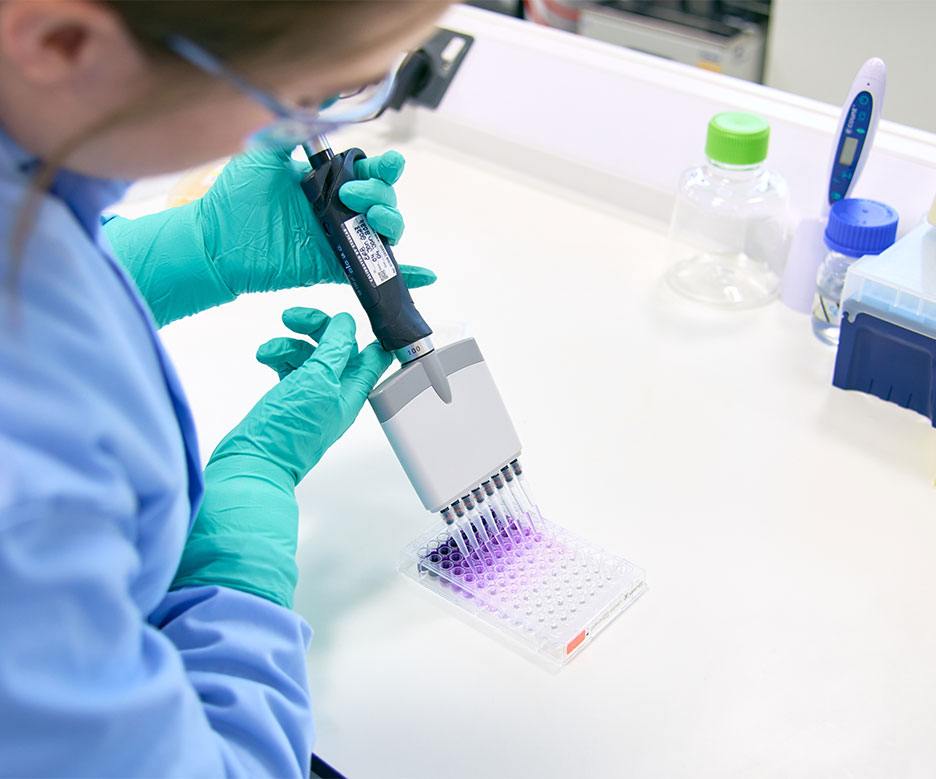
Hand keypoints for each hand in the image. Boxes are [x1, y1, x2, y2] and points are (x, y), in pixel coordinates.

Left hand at [104, 148, 434, 326]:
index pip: (369, 172)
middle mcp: (338, 209)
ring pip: (385, 232)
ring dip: (391, 221)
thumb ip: (293, 127)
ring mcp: (340, 240)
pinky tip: (424, 275)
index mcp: (326, 182)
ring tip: (372, 218)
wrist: (215, 240)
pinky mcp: (336, 267)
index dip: (383, 168)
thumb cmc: (234, 198)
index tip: (383, 165)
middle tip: (353, 193)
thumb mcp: (264, 152)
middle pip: (384, 199)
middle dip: (381, 192)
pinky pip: (376, 271)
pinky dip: (405, 275)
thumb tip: (315, 95)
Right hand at [171, 309, 391, 607]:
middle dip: (316, 328)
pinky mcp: (289, 399)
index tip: (346, 310)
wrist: (251, 464)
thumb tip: (347, 324)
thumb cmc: (285, 434)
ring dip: (290, 344)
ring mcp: (312, 397)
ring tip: (268, 350)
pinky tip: (265, 358)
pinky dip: (278, 357)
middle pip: (336, 348)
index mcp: (352, 392)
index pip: (372, 354)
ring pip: (309, 355)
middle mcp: (336, 394)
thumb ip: (334, 351)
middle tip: (292, 317)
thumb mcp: (316, 382)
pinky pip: (290, 367)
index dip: (363, 330)